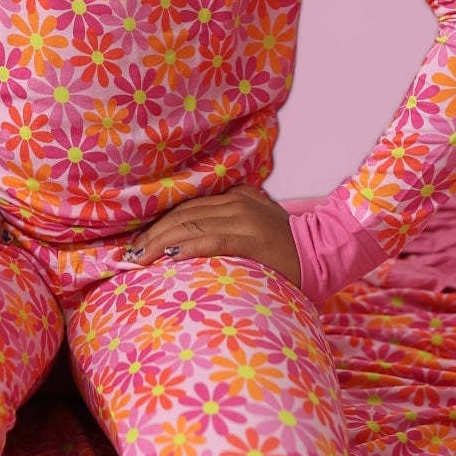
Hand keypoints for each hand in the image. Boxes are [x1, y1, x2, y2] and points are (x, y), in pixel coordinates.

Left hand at [123, 185, 300, 286]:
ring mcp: (243, 218)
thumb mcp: (258, 224)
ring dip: (159, 243)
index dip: (160, 224)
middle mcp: (236, 202)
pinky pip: (210, 240)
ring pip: (190, 225)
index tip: (139, 242)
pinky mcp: (250, 238)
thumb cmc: (289, 248)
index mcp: (236, 196)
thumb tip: (192, 241)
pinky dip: (186, 248)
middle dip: (152, 234)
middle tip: (130, 254)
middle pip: (183, 214)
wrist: (325, 252)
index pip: (188, 207)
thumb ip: (231, 223)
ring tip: (139, 259)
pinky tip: (168, 258)